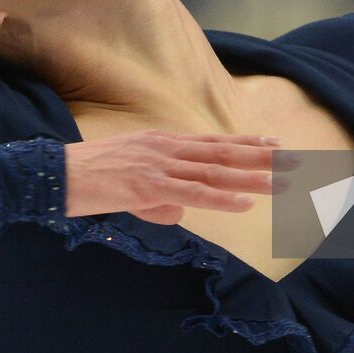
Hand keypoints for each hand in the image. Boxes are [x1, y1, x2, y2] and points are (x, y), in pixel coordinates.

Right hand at [63, 129, 298, 224]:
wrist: (58, 173)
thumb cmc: (91, 176)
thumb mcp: (132, 182)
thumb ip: (160, 195)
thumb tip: (181, 211)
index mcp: (163, 142)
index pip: (212, 141)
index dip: (245, 143)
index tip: (273, 144)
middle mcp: (167, 148)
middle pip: (223, 152)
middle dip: (260, 158)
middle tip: (294, 160)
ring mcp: (161, 165)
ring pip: (216, 171)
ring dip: (252, 178)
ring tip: (282, 182)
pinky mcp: (150, 185)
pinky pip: (194, 193)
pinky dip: (224, 197)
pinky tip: (246, 202)